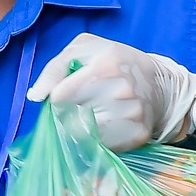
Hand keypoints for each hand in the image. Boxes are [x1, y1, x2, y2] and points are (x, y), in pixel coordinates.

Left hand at [28, 33, 195, 151]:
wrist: (160, 83)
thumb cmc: (115, 62)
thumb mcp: (84, 49)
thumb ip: (54, 68)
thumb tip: (36, 96)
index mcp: (106, 65)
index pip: (60, 97)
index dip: (58, 97)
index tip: (68, 93)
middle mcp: (121, 91)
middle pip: (71, 117)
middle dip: (70, 112)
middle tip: (84, 102)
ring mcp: (132, 115)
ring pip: (85, 133)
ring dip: (83, 126)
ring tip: (96, 111)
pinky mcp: (139, 134)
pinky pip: (103, 146)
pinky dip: (99, 138)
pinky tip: (108, 123)